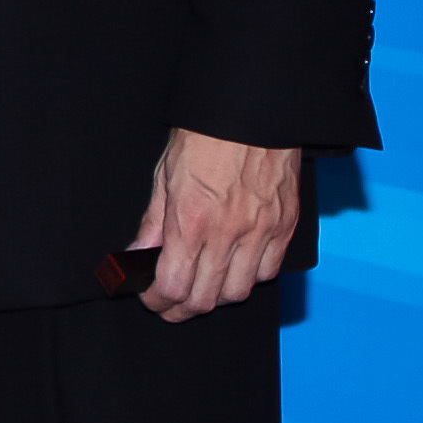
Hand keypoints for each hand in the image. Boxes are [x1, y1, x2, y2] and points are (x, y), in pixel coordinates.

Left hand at [129, 128, 300, 321]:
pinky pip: (269, 271)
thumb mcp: (164, 177)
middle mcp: (228, 233)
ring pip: (239, 291)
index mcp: (191, 221)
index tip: (149, 298)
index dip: (157, 301)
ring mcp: (261, 232)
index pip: (172, 286)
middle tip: (170, 304)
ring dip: (217, 296)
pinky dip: (250, 278)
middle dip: (182, 309)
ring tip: (202, 287)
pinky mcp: (285, 227)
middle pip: (205, 298)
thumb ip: (153, 223)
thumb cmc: (204, 138)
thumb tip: (137, 255)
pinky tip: (235, 268)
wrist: (253, 113)